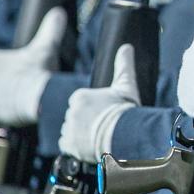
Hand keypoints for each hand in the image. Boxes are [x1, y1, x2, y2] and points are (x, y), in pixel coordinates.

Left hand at [0, 8, 66, 125]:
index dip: (20, 70)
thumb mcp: (48, 46)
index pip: (5, 64)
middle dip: (11, 83)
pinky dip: (3, 110)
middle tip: (29, 88)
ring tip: (24, 100)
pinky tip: (17, 109)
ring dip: (5, 96)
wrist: (38, 96)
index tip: (32, 75)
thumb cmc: (42, 70)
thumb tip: (59, 11)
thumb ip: (51, 28)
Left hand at [59, 45, 139, 162]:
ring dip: (81, 134)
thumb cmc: (124, 110)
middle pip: (76, 117)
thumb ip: (123, 65)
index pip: (82, 102)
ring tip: (99, 137)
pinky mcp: (67, 145)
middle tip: (104, 126)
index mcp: (80, 96)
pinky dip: (77, 147)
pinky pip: (68, 145)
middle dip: (87, 121)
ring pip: (71, 131)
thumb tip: (126, 46)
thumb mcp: (126, 85)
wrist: (123, 135)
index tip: (106, 113)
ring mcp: (67, 128)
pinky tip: (90, 145)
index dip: (95, 108)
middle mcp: (70, 111)